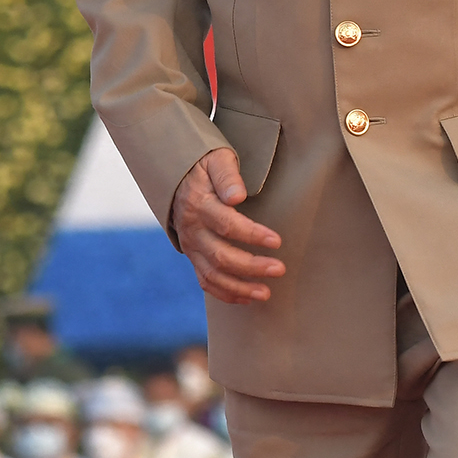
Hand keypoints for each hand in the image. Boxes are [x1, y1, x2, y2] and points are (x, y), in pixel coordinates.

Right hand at [170, 147, 283, 306]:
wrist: (177, 179)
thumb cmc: (205, 167)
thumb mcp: (216, 160)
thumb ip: (227, 175)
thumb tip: (237, 195)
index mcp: (199, 204)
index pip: (226, 224)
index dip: (252, 235)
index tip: (276, 241)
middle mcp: (192, 229)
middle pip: (220, 256)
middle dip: (251, 266)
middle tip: (279, 269)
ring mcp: (191, 246)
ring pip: (212, 274)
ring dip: (240, 287)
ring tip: (266, 293)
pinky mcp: (193, 257)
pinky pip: (206, 281)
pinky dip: (226, 293)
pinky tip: (248, 298)